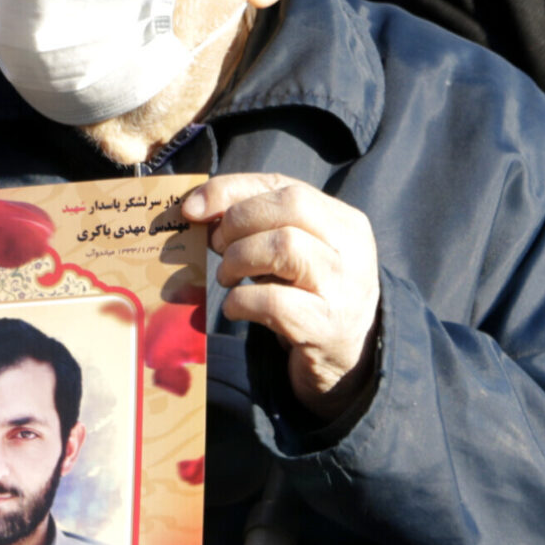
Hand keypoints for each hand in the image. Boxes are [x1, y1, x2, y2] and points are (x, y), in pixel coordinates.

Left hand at [181, 174, 380, 421]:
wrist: (348, 359)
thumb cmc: (309, 296)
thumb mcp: (296, 252)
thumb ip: (260, 224)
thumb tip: (198, 207)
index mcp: (344, 222)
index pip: (284, 185)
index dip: (231, 190)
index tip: (193, 208)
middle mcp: (351, 249)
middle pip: (289, 206)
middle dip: (237, 222)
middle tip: (218, 247)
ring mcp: (342, 288)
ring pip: (283, 246)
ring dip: (238, 259)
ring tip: (227, 277)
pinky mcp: (325, 327)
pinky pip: (272, 302)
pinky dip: (240, 301)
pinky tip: (235, 308)